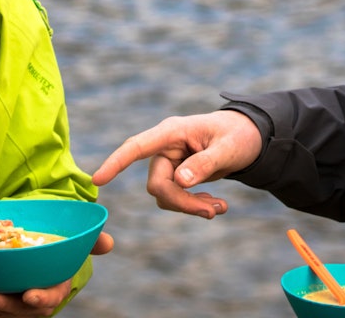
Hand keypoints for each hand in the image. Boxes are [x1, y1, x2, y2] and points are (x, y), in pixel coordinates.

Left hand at [0, 231, 114, 315]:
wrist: (38, 249)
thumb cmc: (59, 248)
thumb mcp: (75, 242)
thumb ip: (90, 242)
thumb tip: (108, 242)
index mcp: (57, 286)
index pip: (52, 297)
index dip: (42, 298)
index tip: (30, 295)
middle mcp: (36, 298)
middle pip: (22, 309)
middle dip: (5, 306)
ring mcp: (17, 301)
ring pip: (2, 310)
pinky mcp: (1, 299)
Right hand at [91, 111, 262, 218]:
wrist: (246, 138)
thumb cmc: (237, 136)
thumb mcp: (228, 149)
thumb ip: (205, 164)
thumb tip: (180, 182)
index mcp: (172, 132)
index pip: (137, 146)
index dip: (116, 162)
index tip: (98, 179)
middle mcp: (164, 147)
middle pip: (158, 184)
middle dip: (183, 203)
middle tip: (214, 211)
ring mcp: (168, 162)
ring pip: (165, 195)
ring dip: (191, 206)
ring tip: (221, 207)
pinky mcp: (174, 175)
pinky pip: (174, 197)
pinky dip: (194, 205)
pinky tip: (216, 204)